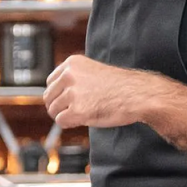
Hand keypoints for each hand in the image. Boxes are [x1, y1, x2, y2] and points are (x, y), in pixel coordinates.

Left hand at [43, 55, 157, 127]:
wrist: (137, 95)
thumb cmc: (120, 86)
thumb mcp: (93, 72)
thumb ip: (73, 79)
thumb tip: (54, 96)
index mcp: (72, 63)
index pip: (50, 82)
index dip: (59, 94)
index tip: (68, 100)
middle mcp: (69, 75)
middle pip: (48, 97)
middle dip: (58, 107)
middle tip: (73, 111)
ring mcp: (72, 92)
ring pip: (54, 110)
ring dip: (66, 115)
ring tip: (84, 113)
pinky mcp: (77, 110)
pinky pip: (61, 121)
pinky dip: (71, 124)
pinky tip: (84, 119)